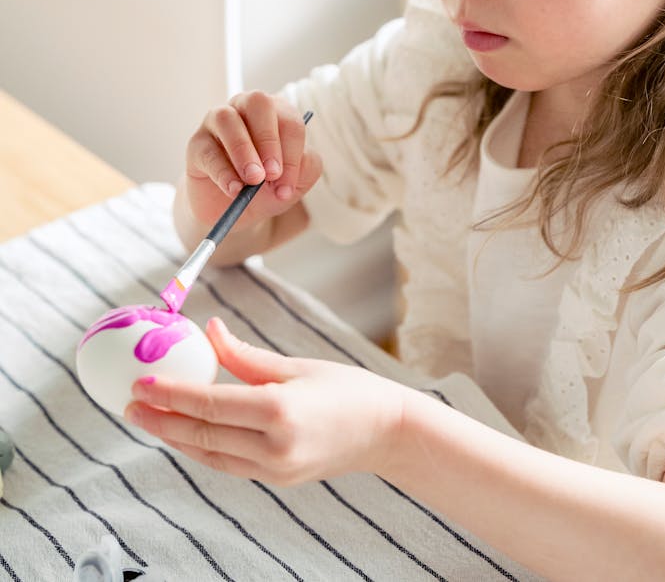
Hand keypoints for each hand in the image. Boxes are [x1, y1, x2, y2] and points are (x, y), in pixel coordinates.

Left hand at [124, 319, 404, 483]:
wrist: (387, 432)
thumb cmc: (348, 390)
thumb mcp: (297, 365)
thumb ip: (246, 355)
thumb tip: (211, 331)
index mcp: (279, 411)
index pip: (210, 404)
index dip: (171, 395)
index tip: (141, 384)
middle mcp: (273, 446)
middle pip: (202, 434)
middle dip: (162, 420)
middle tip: (130, 405)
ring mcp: (275, 469)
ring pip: (209, 455)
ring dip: (175, 437)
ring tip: (148, 419)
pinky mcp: (276, 479)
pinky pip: (227, 464)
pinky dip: (201, 449)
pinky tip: (184, 434)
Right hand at [185, 92, 321, 230]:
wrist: (234, 209)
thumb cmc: (267, 187)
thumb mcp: (293, 182)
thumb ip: (304, 169)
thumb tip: (290, 168)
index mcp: (276, 113)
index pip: (290, 121)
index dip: (292, 154)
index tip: (287, 185)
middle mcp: (246, 108)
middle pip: (258, 102)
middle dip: (268, 139)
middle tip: (272, 173)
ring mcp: (217, 121)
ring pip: (228, 119)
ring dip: (243, 150)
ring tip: (253, 181)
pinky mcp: (197, 143)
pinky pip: (208, 150)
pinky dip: (222, 172)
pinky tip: (234, 189)